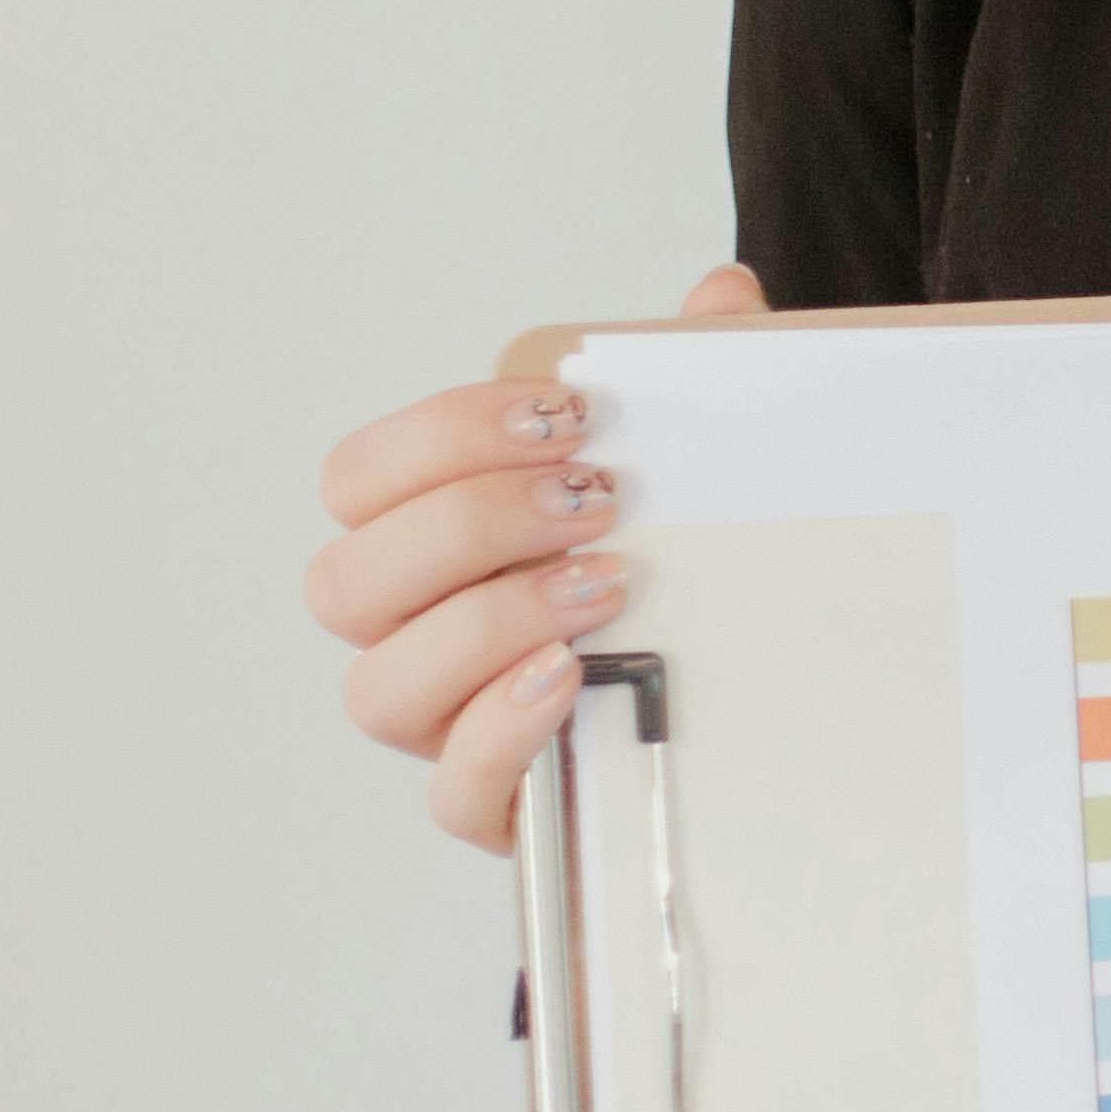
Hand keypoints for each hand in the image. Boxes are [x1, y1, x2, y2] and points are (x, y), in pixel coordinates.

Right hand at [302, 266, 765, 849]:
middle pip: (348, 581)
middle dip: (465, 524)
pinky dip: (499, 732)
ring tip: (606, 587)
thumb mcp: (708, 476)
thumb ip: (704, 381)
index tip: (565, 412)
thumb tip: (721, 298)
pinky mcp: (502, 813)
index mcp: (436, 548)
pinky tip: (573, 679)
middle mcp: (417, 639)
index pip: (362, 479)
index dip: (442, 434)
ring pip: (378, 688)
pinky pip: (450, 793)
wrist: (762, 723)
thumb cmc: (695, 584)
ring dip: (485, 623)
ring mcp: (448, 731)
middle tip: (594, 498)